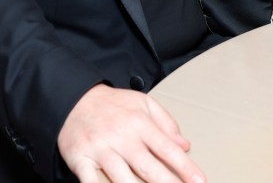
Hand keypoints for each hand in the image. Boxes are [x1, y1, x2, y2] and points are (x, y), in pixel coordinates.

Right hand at [57, 84, 205, 182]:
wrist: (73, 98)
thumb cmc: (112, 104)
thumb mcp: (143, 103)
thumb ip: (166, 123)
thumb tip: (185, 145)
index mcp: (139, 122)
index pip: (167, 148)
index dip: (186, 167)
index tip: (199, 181)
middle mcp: (121, 136)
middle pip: (148, 167)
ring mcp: (100, 149)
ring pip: (122, 179)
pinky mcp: (80, 159)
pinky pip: (91, 182)